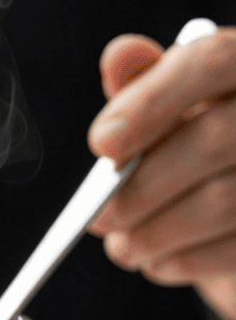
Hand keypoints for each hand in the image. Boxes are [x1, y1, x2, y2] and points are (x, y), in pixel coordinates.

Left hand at [88, 27, 235, 319]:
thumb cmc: (201, 149)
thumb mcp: (173, 108)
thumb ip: (147, 82)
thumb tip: (119, 56)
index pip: (209, 61)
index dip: (151, 103)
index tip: (101, 145)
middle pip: (212, 139)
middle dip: (141, 187)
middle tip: (97, 218)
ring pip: (221, 201)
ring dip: (155, 233)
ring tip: (122, 247)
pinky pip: (233, 249)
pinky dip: (183, 261)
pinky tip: (158, 262)